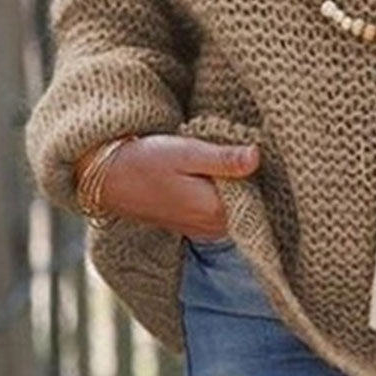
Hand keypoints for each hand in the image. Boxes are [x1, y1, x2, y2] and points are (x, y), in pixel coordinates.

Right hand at [73, 133, 259, 240]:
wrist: (108, 178)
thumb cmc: (146, 161)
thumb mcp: (186, 152)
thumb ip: (223, 159)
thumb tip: (257, 157)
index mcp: (215, 211)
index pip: (261, 195)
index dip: (267, 172)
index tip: (268, 148)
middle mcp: (213, 227)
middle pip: (253, 202)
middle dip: (256, 178)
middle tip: (254, 146)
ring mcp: (205, 228)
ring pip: (240, 205)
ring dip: (242, 184)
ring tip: (238, 155)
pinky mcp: (197, 222)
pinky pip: (226, 208)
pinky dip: (230, 190)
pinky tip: (224, 171)